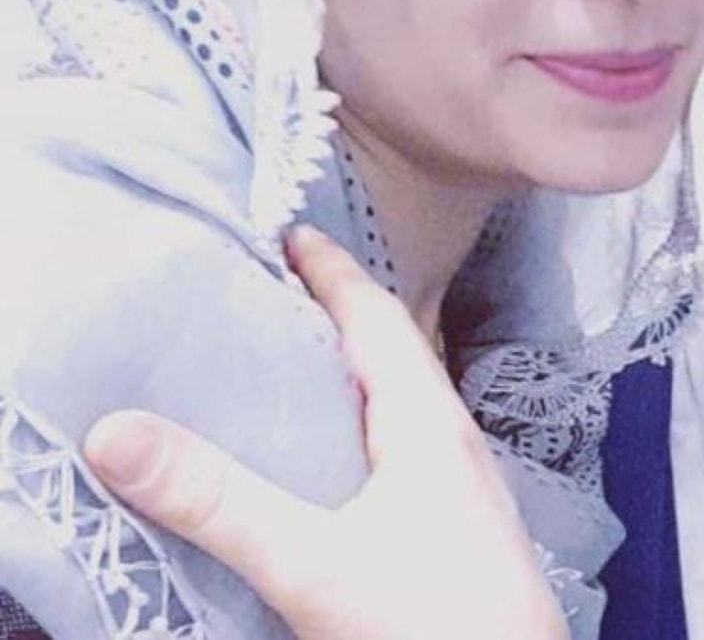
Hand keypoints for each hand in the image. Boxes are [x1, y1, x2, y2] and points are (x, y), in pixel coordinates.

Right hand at [84, 226, 566, 639]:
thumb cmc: (433, 622)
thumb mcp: (312, 562)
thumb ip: (219, 502)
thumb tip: (114, 433)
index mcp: (427, 418)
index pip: (375, 314)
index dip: (331, 269)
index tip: (289, 232)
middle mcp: (450, 438)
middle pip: (391, 349)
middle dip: (336, 311)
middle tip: (275, 292)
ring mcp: (460, 485)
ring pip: (399, 399)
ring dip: (351, 369)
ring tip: (293, 366)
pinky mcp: (455, 527)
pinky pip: (402, 445)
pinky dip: (361, 422)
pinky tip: (332, 462)